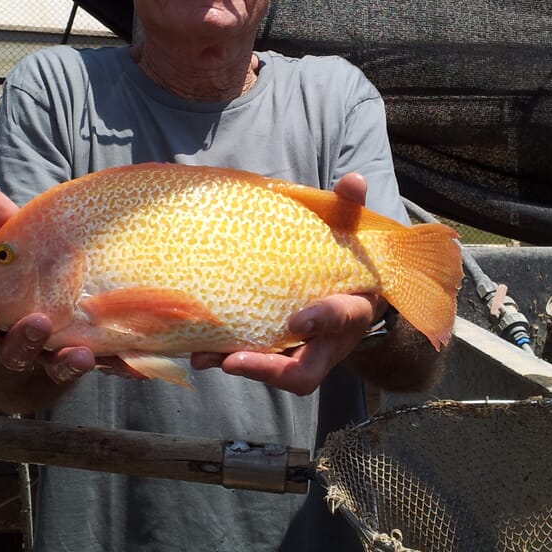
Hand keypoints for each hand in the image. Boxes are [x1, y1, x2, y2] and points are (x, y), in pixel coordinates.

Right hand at [0, 188, 96, 402]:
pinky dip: (106, 366)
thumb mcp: (17, 256)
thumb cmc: (27, 282)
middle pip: (11, 354)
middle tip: (37, 323)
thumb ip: (3, 229)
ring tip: (81, 352)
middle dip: (22, 341)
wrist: (61, 319)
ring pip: (52, 369)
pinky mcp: (82, 365)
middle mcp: (16, 348)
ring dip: (64, 362)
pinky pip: (93, 370)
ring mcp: (50, 362)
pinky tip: (116, 359)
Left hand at [190, 172, 378, 395]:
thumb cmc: (346, 262)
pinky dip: (225, 358)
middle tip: (235, 359)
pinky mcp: (276, 355)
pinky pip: (252, 363)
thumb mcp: (351, 235)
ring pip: (272, 372)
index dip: (323, 320)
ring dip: (238, 365)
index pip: (342, 319)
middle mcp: (327, 343)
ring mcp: (300, 354)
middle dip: (269, 369)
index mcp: (351, 311)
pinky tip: (197, 351)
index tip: (297, 319)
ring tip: (204, 356)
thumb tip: (353, 179)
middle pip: (303, 372)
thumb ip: (349, 210)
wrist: (351, 296)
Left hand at [193, 292, 379, 394]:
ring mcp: (277, 354)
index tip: (232, 361)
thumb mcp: (350, 310)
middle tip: (201, 356)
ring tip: (193, 346)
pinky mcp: (265, 339)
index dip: (260, 370)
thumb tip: (297, 323)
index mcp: (315, 366)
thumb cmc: (355, 307)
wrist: (354, 302)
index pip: (289, 377)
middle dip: (227, 362)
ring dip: (218, 352)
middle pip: (258, 371)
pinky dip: (224, 336)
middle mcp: (292, 365)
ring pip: (245, 358)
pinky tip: (205, 328)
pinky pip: (243, 341)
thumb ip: (330, 315)